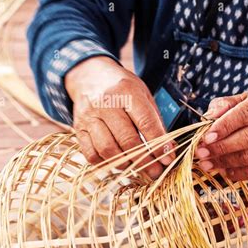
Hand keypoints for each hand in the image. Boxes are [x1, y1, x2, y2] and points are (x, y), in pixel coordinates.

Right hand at [65, 57, 174, 177]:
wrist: (89, 75)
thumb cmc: (121, 87)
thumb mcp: (142, 93)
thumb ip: (154, 119)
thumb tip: (167, 149)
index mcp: (126, 91)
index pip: (146, 123)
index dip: (159, 144)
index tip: (168, 159)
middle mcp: (106, 103)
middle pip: (127, 140)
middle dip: (145, 161)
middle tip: (155, 172)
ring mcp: (89, 116)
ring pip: (107, 149)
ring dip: (125, 164)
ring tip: (135, 166)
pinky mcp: (78, 128)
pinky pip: (91, 154)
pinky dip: (105, 163)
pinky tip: (115, 161)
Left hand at [195, 87, 247, 180]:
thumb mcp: (244, 97)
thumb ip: (224, 104)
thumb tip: (207, 117)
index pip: (244, 115)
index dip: (223, 127)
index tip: (206, 137)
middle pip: (246, 139)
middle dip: (219, 148)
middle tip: (200, 153)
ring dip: (224, 163)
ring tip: (206, 163)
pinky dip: (237, 173)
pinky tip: (222, 170)